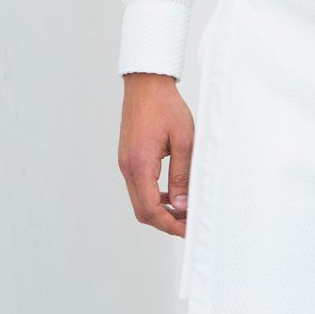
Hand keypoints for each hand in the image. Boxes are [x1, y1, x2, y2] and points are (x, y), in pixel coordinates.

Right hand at [118, 73, 193, 237]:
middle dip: (165, 222)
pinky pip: (139, 186)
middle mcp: (128, 167)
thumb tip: (182, 206)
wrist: (146, 83)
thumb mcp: (183, 140)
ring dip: (160, 210)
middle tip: (188, 225)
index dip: (170, 224)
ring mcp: (126, 163)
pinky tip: (172, 194)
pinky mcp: (129, 158)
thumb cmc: (166, 106)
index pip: (151, 209)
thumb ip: (182, 175)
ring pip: (140, 200)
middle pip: (142, 211)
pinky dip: (154, 196)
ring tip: (184, 212)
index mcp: (139, 164)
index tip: (188, 229)